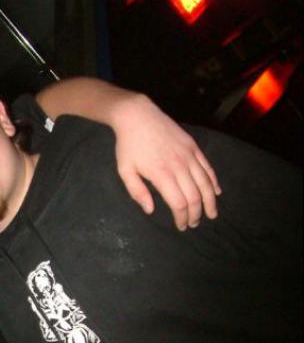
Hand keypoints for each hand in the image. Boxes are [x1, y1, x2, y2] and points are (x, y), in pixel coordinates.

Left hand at [113, 94, 220, 229]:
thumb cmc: (128, 146)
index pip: (178, 203)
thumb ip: (137, 192)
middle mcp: (179, 166)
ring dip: (210, 202)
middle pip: (194, 196)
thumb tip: (150, 210)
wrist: (138, 116)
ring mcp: (189, 155)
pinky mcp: (193, 147)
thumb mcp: (125, 171)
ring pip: (206, 184)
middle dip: (196, 214)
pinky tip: (216, 193)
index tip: (181, 226)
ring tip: (211, 214)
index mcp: (161, 174)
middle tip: (194, 224)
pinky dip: (214, 182)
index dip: (182, 218)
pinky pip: (208, 168)